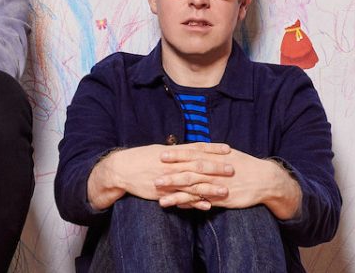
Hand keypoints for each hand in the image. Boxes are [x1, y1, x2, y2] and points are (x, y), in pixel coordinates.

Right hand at [87, 142, 232, 210]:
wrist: (122, 169)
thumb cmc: (139, 158)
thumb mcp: (158, 150)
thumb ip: (175, 151)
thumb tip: (188, 149)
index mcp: (173, 152)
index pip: (196, 148)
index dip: (212, 148)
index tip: (228, 149)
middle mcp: (172, 164)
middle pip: (198, 165)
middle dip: (216, 167)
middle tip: (233, 169)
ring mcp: (168, 179)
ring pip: (193, 183)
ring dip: (210, 187)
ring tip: (225, 190)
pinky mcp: (163, 192)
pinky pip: (181, 198)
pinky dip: (194, 201)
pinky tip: (206, 205)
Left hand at [156, 147, 301, 218]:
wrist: (266, 179)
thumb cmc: (243, 165)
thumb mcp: (226, 154)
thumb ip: (208, 151)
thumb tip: (191, 147)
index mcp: (215, 158)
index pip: (193, 154)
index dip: (177, 154)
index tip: (161, 154)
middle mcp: (215, 171)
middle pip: (190, 173)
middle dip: (172, 176)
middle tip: (155, 178)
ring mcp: (218, 186)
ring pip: (194, 190)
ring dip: (177, 195)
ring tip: (161, 200)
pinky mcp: (222, 199)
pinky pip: (203, 202)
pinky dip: (191, 205)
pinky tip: (178, 207)